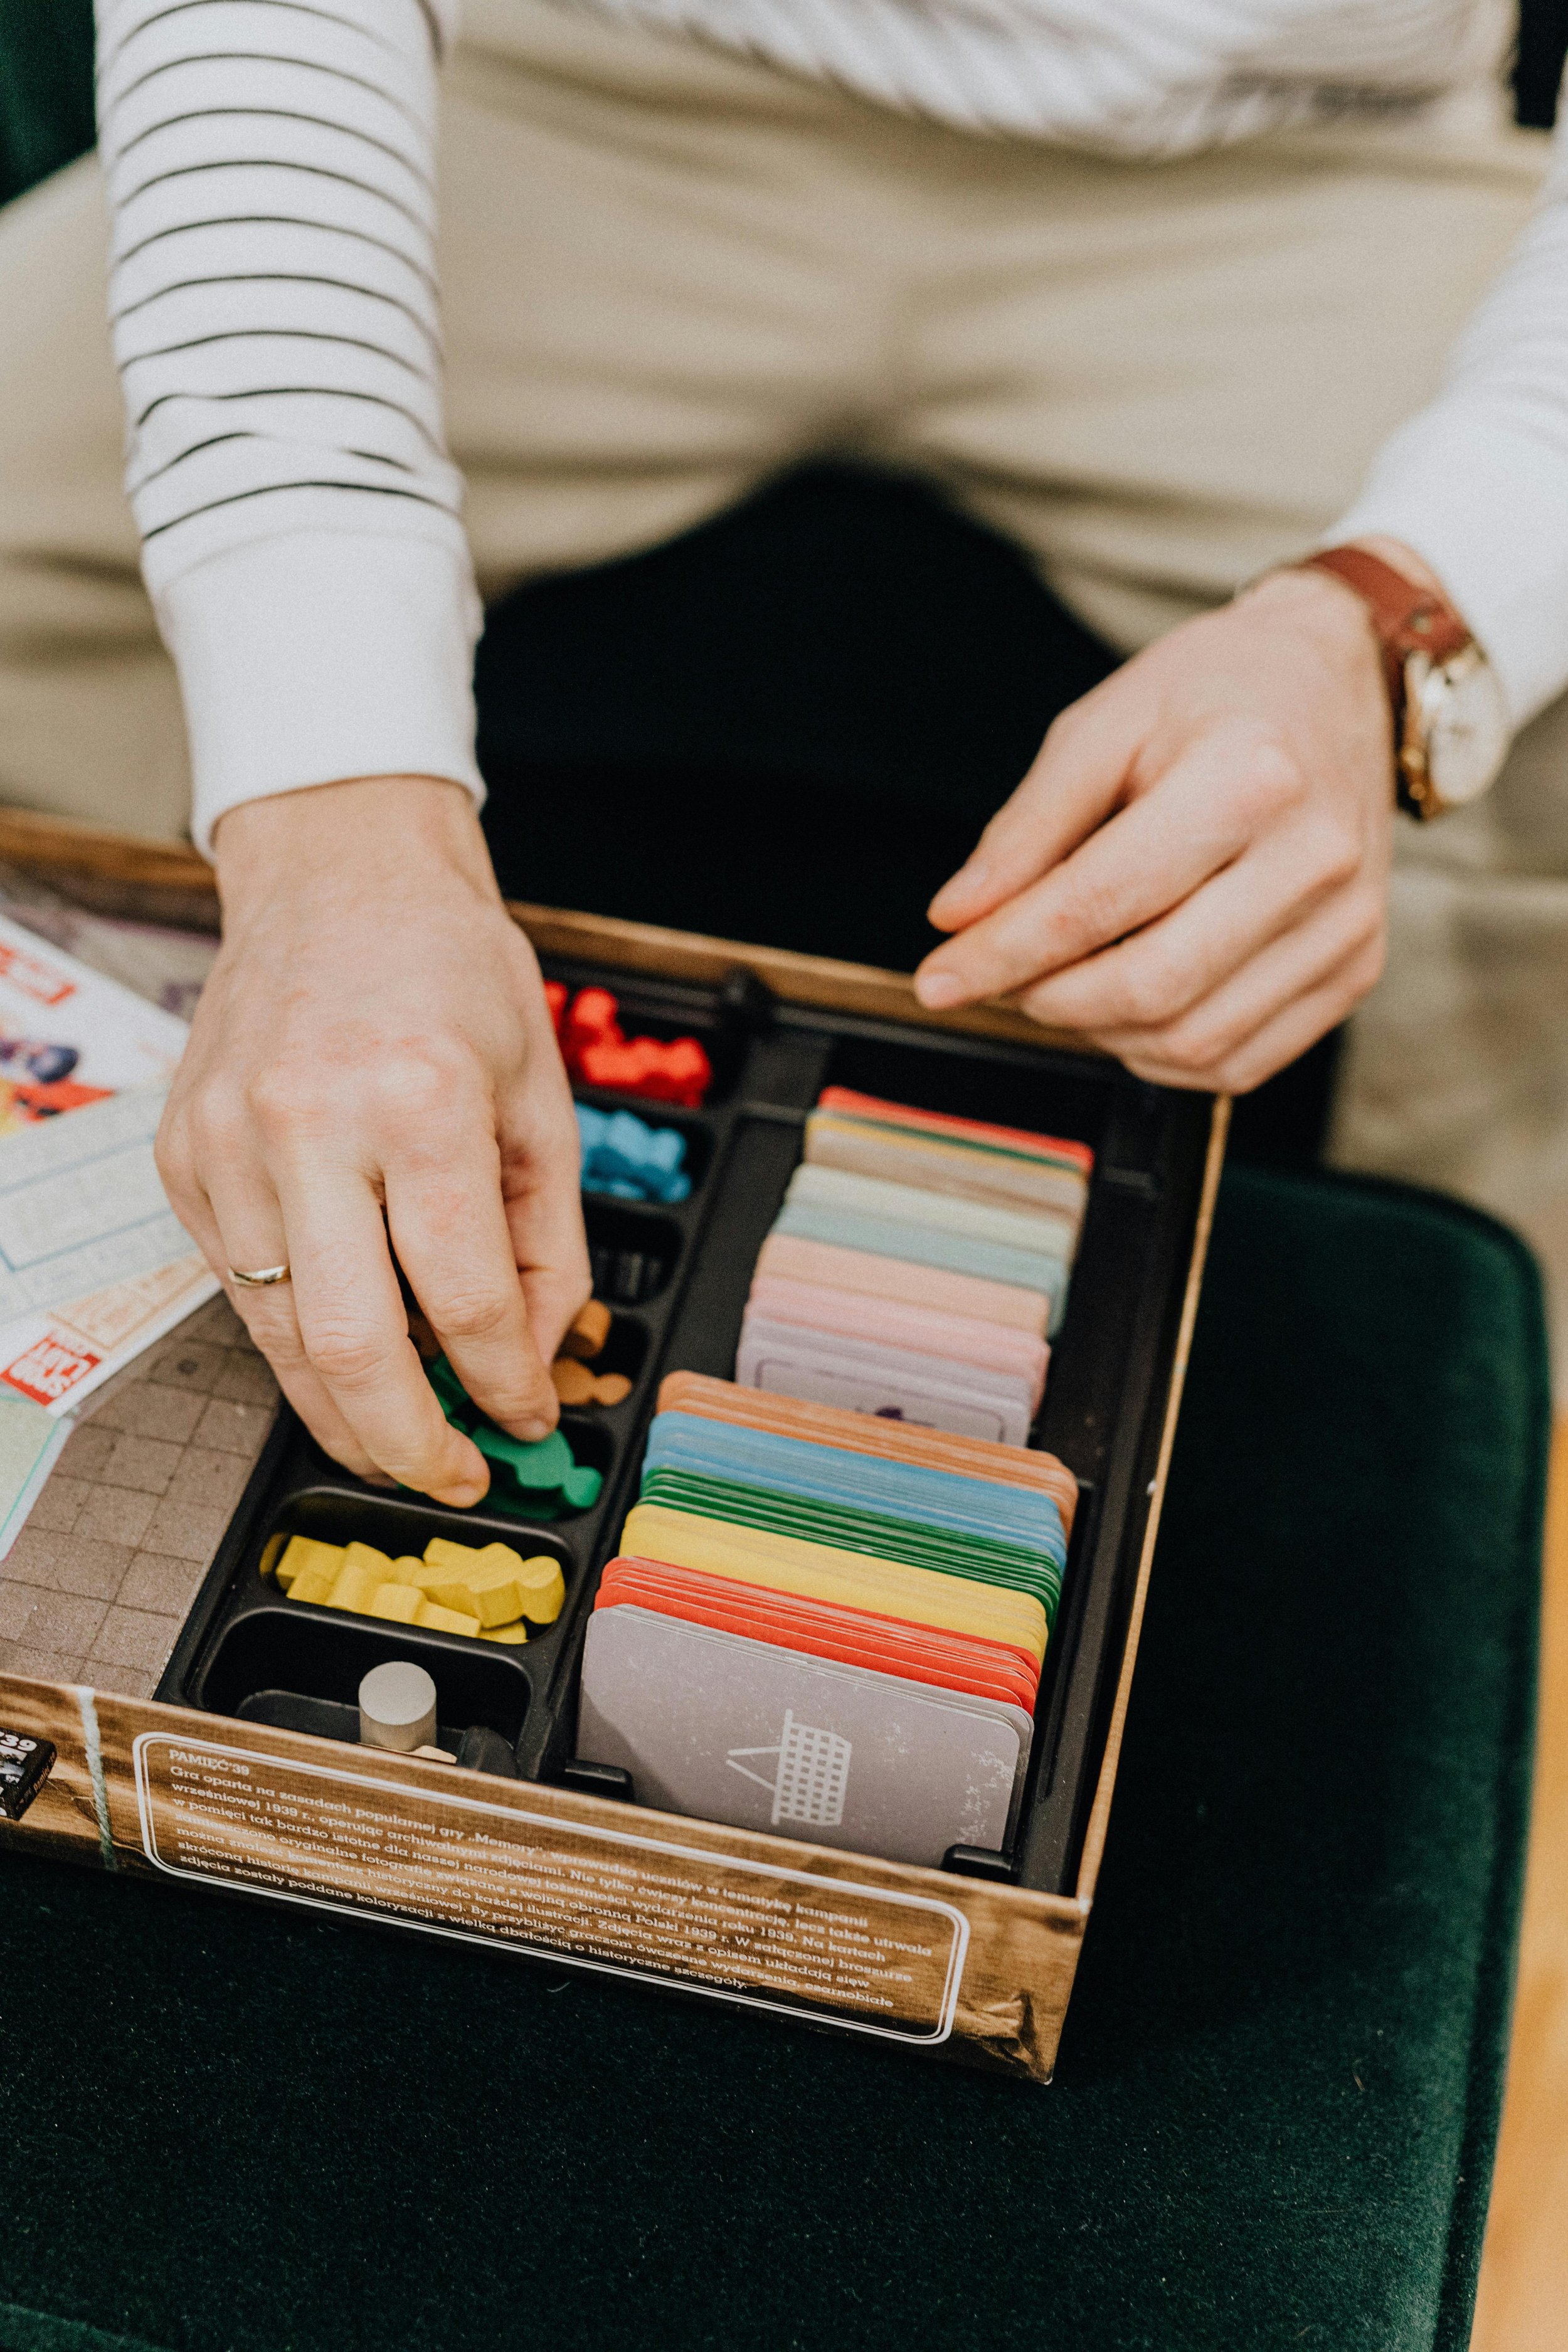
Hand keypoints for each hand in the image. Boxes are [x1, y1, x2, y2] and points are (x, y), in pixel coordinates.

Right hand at [158, 776, 589, 1503]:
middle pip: (354, 1347)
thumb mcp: (539, 1094)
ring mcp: (228, 1145)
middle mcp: (308, 1125)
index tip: (527, 1418)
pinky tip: (344, 1344)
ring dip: (344, 1411)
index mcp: (418, 1101)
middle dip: (409, 1444)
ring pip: (281, 1336)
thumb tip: (544, 1351)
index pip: (464, 1298)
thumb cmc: (446, 970)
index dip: (506, 1384)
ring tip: (400, 1438)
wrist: (336, 875)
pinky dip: (295, 1337)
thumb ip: (545, 1237)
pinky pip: (240, 1285)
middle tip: (451, 1479)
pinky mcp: (183, 1157)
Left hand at [914, 546, 1413, 1092]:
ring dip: (1100, 1032)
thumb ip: (1027, 829)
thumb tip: (957, 920)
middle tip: (999, 978)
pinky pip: (1239, 1061)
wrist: (1338, 680)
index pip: (1097, 903)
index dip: (1001, 955)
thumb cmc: (1213, 694)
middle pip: (1148, 987)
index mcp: (1248, 776)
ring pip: (1192, 1040)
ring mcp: (1346, 923)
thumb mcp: (1101, 726)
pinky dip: (1161, 1054)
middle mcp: (1314, 858)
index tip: (938, 979)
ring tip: (1062, 982)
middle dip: (1046, 1000)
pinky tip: (1127, 1007)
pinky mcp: (1357, 968)